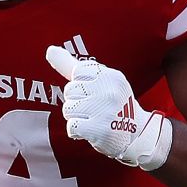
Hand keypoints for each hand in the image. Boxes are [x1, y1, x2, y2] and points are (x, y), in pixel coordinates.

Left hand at [46, 46, 172, 170]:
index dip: (82, 86)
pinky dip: (77, 132)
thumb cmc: (113, 104)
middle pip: (69, 91)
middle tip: (97, 109)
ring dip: (77, 117)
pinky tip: (91, 131)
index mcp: (111, 75)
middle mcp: (109, 90)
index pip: (77, 72)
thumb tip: (50, 50)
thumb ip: (73, 66)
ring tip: (94, 119)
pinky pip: (71, 126)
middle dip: (77, 102)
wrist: (136, 136)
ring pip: (68, 109)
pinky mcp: (99, 129)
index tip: (96, 93)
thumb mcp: (101, 80)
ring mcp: (105, 110)